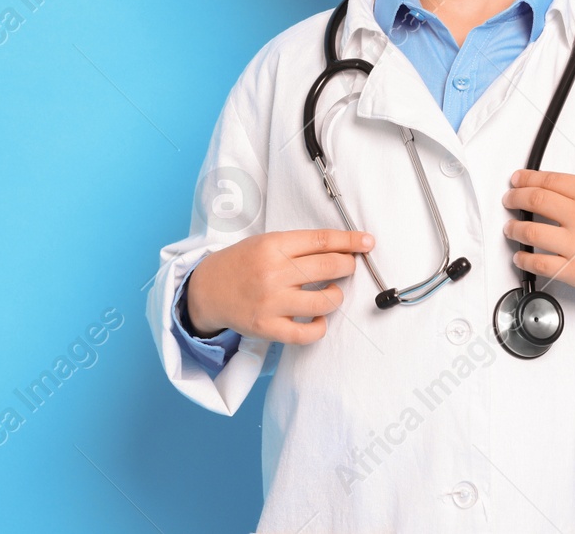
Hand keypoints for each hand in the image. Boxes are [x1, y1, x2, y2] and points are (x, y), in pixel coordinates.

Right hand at [186, 229, 374, 344]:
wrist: (206, 289)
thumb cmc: (242, 264)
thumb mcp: (266, 242)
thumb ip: (299, 246)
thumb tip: (342, 247)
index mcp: (273, 245)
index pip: (323, 240)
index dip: (351, 240)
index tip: (368, 242)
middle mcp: (273, 273)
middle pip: (329, 267)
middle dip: (348, 266)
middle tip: (348, 267)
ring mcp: (271, 302)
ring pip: (324, 302)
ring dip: (336, 296)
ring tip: (331, 293)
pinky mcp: (267, 327)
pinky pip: (307, 333)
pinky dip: (320, 328)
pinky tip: (318, 320)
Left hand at [501, 169, 574, 314]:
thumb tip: (546, 188)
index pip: (547, 180)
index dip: (525, 179)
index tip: (516, 180)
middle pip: (533, 200)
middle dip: (514, 199)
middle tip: (509, 200)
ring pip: (530, 231)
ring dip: (514, 229)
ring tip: (511, 229)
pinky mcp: (573, 270)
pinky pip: (537, 263)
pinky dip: (523, 258)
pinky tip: (520, 256)